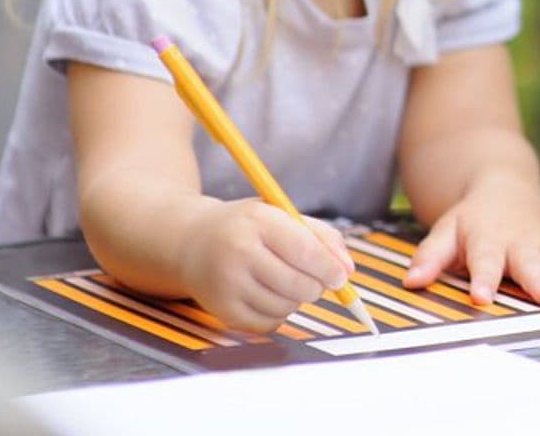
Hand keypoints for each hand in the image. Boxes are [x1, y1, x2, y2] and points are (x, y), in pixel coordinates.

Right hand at [178, 199, 354, 333]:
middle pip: (298, 284)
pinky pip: (267, 324)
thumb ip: (321, 236)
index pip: (304, 250)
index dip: (329, 268)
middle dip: (317, 287)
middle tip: (316, 280)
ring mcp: (227, 283)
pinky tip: (269, 296)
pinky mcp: (221, 309)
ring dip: (297, 300)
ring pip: (285, 307)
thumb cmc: (248, 227)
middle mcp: (238, 252)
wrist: (192, 242)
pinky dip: (278, 315)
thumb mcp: (282, 216)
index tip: (341, 277)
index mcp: (258, 221)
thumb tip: (347, 270)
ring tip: (285, 282)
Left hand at [403, 177, 539, 306]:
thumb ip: (430, 256)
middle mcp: (521, 242)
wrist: (505, 188)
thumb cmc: (473, 219)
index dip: (484, 280)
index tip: (482, 298)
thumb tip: (412, 281)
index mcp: (488, 239)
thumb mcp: (445, 231)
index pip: (485, 262)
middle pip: (531, 263)